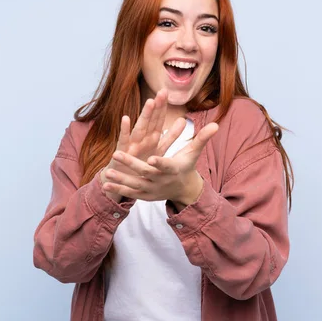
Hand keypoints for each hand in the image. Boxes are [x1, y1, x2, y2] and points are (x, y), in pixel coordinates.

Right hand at [101, 89, 184, 201]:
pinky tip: (126, 118)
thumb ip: (171, 136)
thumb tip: (183, 121)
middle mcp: (142, 138)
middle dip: (156, 107)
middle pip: (151, 120)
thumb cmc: (141, 163)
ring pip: (140, 128)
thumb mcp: (159, 149)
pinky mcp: (122, 153)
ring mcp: (132, 145)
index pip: (159, 119)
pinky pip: (123, 141)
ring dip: (144, 115)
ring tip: (150, 102)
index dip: (163, 107)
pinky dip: (124, 130)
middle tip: (163, 92)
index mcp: (151, 137)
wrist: (123, 181)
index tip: (168, 93)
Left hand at [102, 122, 218, 204]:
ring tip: (108, 172)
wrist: (182, 189)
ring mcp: (152, 189)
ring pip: (135, 184)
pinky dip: (118, 189)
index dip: (160, 163)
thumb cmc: (186, 166)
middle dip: (132, 165)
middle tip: (118, 154)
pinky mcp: (145, 196)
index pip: (166, 165)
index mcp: (172, 169)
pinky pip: (130, 193)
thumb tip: (217, 124)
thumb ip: (202, 138)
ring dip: (121, 179)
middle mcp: (161, 180)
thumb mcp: (194, 153)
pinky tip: (105, 184)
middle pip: (145, 173)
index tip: (152, 159)